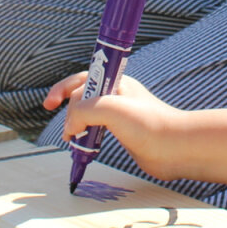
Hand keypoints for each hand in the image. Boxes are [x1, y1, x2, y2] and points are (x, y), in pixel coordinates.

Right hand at [44, 72, 179, 175]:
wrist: (176, 148)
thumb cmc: (148, 124)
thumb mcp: (108, 108)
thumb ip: (82, 111)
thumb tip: (71, 127)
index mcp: (115, 82)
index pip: (81, 79)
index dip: (63, 88)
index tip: (50, 103)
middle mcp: (117, 96)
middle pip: (81, 98)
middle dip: (69, 111)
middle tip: (69, 130)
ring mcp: (120, 115)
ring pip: (88, 115)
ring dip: (77, 125)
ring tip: (73, 138)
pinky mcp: (124, 133)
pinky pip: (97, 130)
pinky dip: (86, 136)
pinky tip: (85, 146)